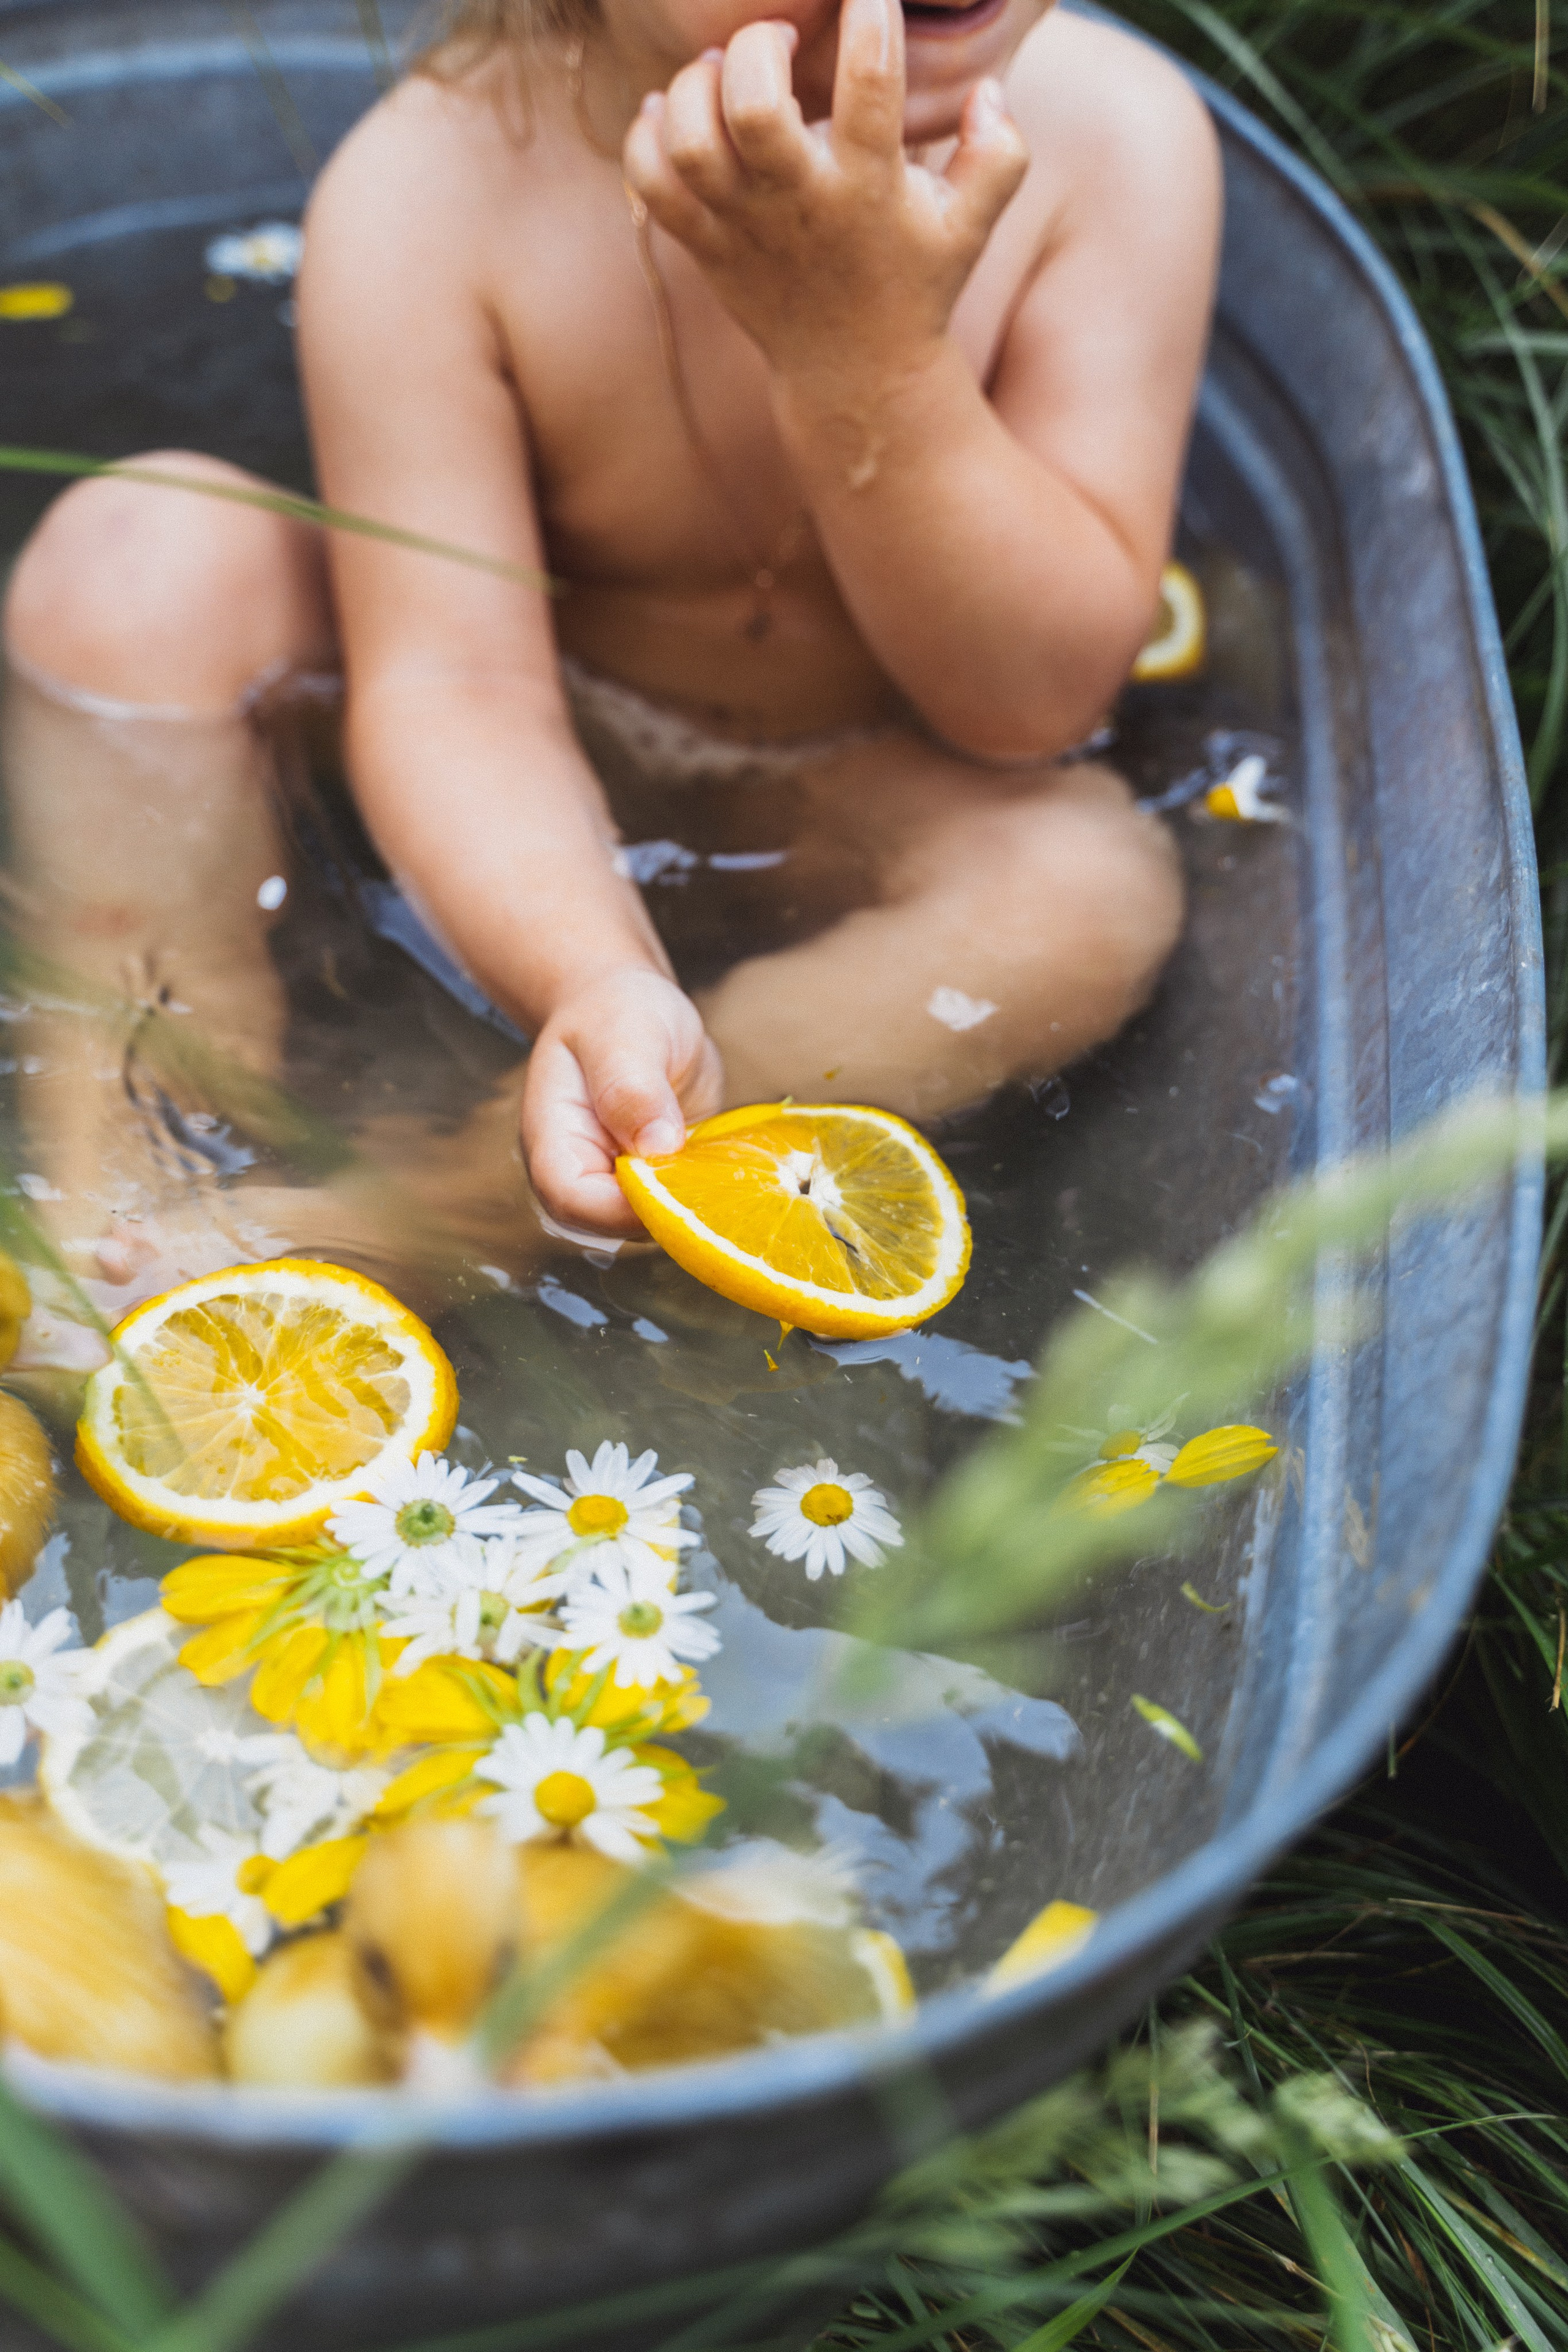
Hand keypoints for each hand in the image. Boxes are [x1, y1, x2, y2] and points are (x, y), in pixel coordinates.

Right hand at [521, 967, 723, 1236]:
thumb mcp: (623, 1034)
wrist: (632, 1008)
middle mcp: (583, 1172)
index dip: (624, 1205)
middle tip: (720, 1175)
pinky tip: (738, 1167)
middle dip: (671, 1208)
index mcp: (555, 1140)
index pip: (574, 1200)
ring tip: (732, 1167)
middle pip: (616, 1223)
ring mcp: (621, 1181)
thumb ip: (632, 1087)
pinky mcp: (659, 1180)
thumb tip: (658, 1147)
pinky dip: (712, 1191)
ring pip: (657, 1220)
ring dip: (698, 1203)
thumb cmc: (616, 1012)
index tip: (678, 1178)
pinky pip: (685, 1203)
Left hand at [622, 0, 1027, 389]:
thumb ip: (999, 156)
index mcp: (870, 190)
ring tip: (718, 73)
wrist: (854, 374)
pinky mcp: (705, 247)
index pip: (870, 86)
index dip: (871, 21)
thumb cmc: (913, 283)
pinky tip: (672, 114)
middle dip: (757, 48)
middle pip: (752, 107)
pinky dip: (646, 137)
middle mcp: (801, 206)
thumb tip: (987, 91)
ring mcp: (744, 229)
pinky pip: (651, 184)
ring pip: (690, 142)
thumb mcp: (970, 226)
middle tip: (775, 40)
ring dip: (694, 87)